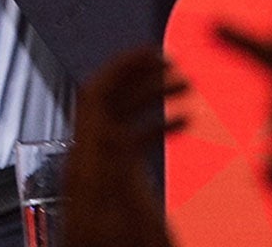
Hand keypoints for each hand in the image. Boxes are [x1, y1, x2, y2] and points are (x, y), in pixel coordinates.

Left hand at [64, 49, 181, 246]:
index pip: (95, 96)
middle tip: (175, 64)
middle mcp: (87, 158)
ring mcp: (99, 169)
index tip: (152, 51)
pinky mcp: (112, 181)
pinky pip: (130, 141)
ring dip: (152, 97)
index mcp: (84, 162)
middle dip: (141, 77)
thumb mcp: (125, 220)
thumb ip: (118, 177)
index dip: (121, 68)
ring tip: (186, 86)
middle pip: (108, 99)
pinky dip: (155, 126)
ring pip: (121, 117)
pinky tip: (184, 123)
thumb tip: (115, 133)